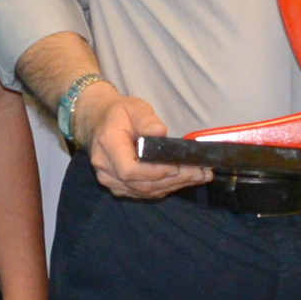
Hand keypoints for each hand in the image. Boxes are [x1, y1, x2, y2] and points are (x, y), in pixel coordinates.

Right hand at [80, 86, 210, 199]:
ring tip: (200, 176)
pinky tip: (185, 180)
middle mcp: (107, 169)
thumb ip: (146, 119)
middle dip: (175, 179)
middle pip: (142, 183)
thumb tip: (161, 133)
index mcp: (108, 145)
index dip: (154, 172)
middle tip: (201, 172)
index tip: (176, 165)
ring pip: (146, 191)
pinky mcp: (121, 187)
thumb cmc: (118, 114)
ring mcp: (112, 181)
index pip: (129, 169)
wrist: (99, 124)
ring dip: (175, 185)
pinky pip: (145, 192)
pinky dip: (167, 187)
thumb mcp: (133, 107)